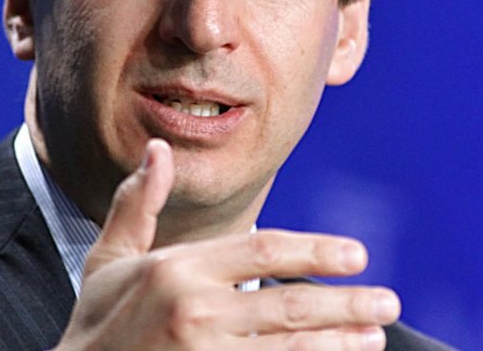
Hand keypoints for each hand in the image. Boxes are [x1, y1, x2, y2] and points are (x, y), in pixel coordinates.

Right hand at [55, 139, 400, 349]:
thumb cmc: (96, 324)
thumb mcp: (108, 260)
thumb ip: (136, 204)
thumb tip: (156, 150)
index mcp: (175, 270)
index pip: (263, 251)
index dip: (315, 252)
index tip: (355, 255)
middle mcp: (195, 311)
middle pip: (289, 303)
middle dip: (346, 303)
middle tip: (386, 302)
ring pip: (290, 346)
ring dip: (340, 341)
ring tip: (375, 334)